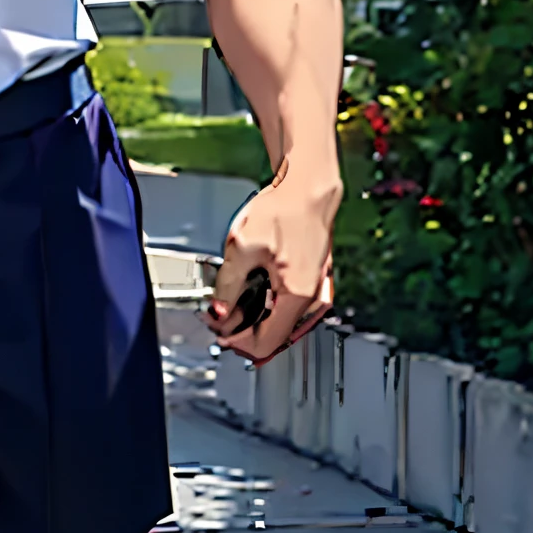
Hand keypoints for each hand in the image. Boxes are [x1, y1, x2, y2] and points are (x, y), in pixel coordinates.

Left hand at [204, 157, 338, 365]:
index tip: (218, 333)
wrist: (305, 190)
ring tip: (228, 305)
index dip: (237, 342)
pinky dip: (267, 307)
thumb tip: (219, 311)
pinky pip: (288, 307)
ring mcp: (315, 292)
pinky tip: (248, 295)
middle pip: (275, 336)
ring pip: (282, 323)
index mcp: (298, 295)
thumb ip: (228, 284)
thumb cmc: (283, 211)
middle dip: (243, 330)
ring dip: (254, 319)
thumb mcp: (243, 248)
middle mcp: (313, 299)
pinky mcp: (312, 282)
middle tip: (217, 318)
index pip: (266, 342)